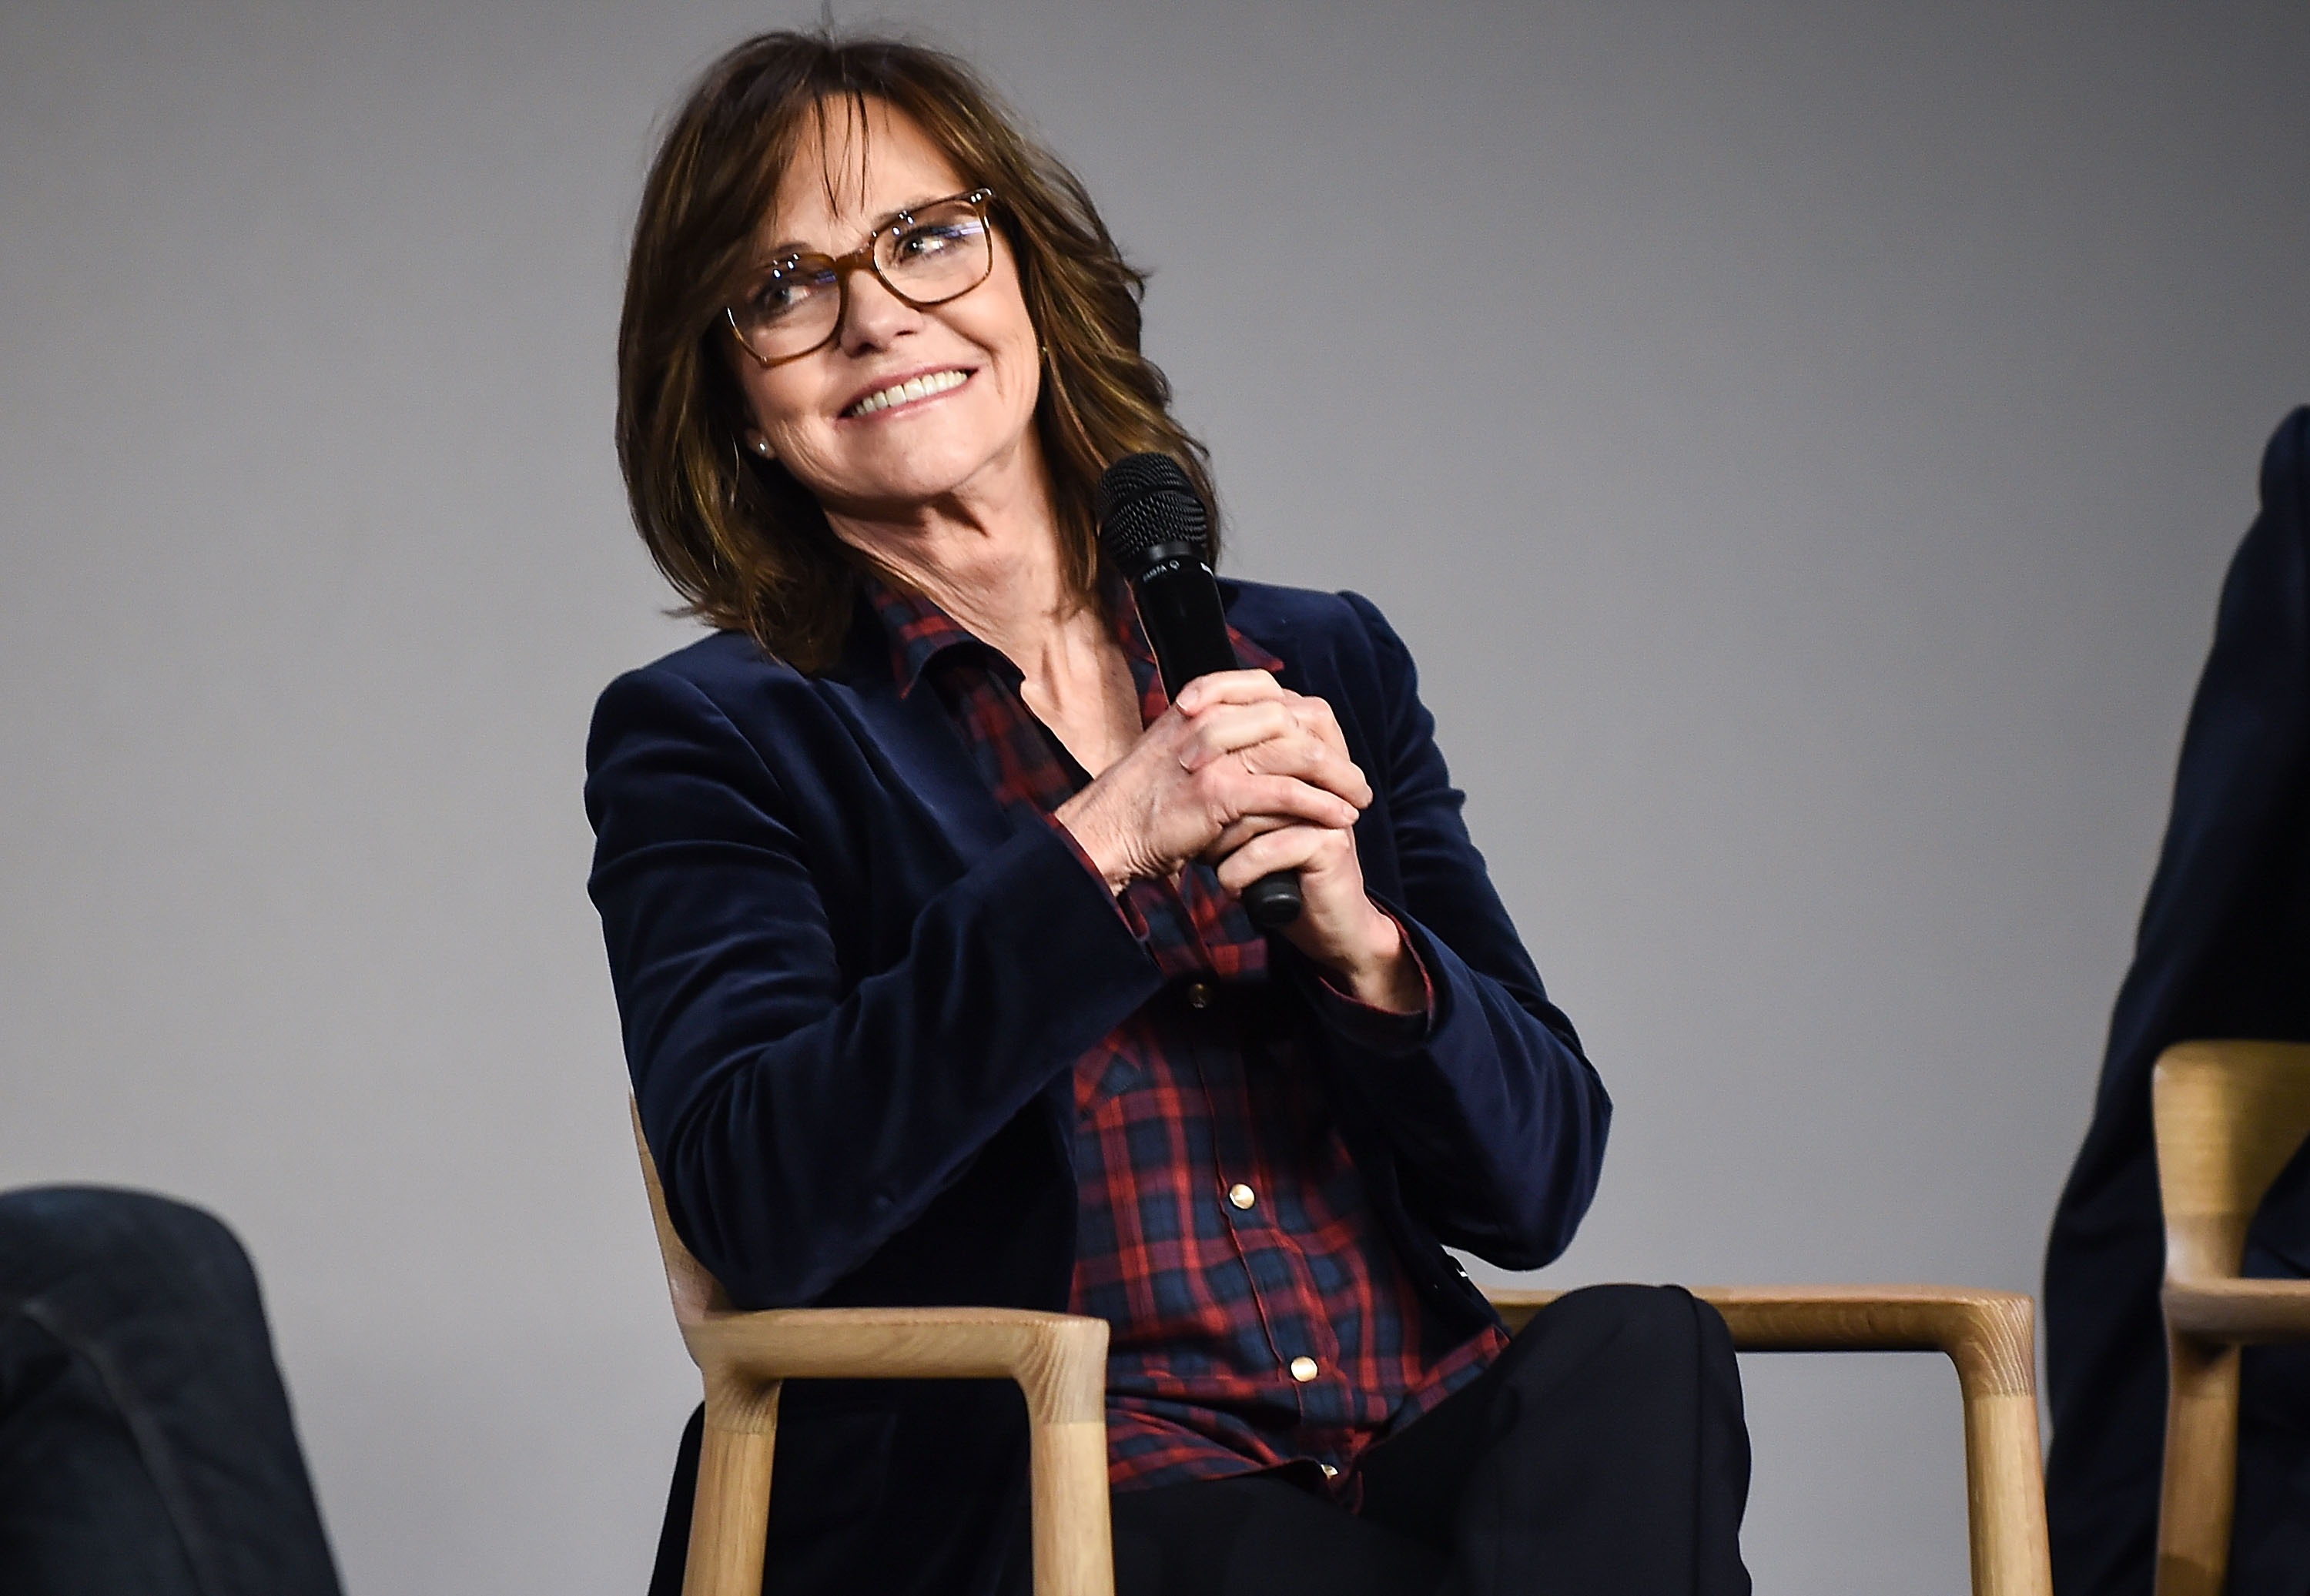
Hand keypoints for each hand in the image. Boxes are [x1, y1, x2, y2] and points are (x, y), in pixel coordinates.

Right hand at [1053, 669, 1367, 894]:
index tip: (1329, 742)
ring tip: (1359, 799)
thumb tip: (1265, 738)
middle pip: (1293, 718)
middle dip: (1332, 748)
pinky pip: (1286, 793)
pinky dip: (1320, 806)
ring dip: (1338, 777)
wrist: (1106, 832)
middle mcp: (1206, 718)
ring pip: (1297, 751)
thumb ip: (1215, 737)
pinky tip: (1340, 819)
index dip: (1306, 716)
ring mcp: (1212, 753)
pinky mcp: (1218, 792)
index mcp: (1197, 702)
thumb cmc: (1143, 801)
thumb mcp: (1176, 750)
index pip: (1269, 692)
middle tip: (1355, 778)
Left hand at [1203, 711, 1423, 1014]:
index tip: (1181, 749)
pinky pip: (1266, 849)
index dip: (1223, 712)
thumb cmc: (1277, 863)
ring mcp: (1330, 803)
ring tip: (1206, 859)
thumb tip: (1184, 737)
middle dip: (1212, 794)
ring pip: (1256, 803)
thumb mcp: (1251, 811)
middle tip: (1186, 822)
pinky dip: (1237, 873)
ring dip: (1221, 840)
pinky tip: (1230, 887)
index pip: (1265, 711)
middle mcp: (1322, 767)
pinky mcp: (1331, 842)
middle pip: (1257, 757)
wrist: (1325, 920)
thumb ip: (1234, 772)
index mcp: (1305, 748)